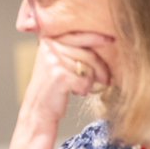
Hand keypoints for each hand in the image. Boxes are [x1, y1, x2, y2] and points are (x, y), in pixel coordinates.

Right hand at [4, 32, 113, 148]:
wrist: (38, 115)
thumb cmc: (53, 91)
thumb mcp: (62, 64)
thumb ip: (75, 49)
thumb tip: (105, 38)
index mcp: (48, 41)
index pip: (78, 34)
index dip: (96, 37)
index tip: (111, 38)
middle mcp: (48, 48)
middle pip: (87, 50)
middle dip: (100, 66)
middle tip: (105, 79)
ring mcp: (51, 61)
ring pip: (88, 64)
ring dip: (93, 79)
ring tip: (86, 88)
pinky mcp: (58, 75)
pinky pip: (85, 78)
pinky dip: (85, 88)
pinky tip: (77, 93)